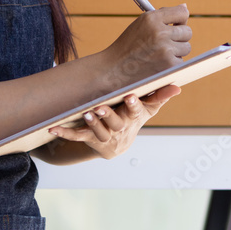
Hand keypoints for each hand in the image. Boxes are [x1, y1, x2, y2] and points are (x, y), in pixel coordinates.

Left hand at [47, 85, 180, 158]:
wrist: (117, 144)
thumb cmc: (134, 118)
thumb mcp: (148, 108)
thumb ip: (161, 96)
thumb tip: (177, 85)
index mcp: (134, 118)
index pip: (136, 111)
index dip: (134, 104)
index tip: (131, 96)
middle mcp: (119, 129)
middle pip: (115, 123)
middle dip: (108, 115)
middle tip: (100, 108)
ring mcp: (103, 135)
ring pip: (97, 130)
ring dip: (91, 123)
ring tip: (86, 114)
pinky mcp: (89, 138)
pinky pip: (76, 136)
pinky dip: (64, 132)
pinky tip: (53, 127)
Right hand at [101, 4, 191, 88]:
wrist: (114, 69)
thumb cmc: (129, 45)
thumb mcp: (141, 24)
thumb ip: (163, 16)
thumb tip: (185, 7)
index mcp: (152, 18)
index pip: (182, 12)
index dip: (181, 19)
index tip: (177, 24)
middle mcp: (159, 32)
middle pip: (187, 31)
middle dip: (180, 36)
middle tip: (168, 41)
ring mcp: (165, 49)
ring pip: (186, 47)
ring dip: (177, 50)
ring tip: (160, 53)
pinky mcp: (168, 65)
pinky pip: (181, 61)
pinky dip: (173, 63)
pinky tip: (159, 63)